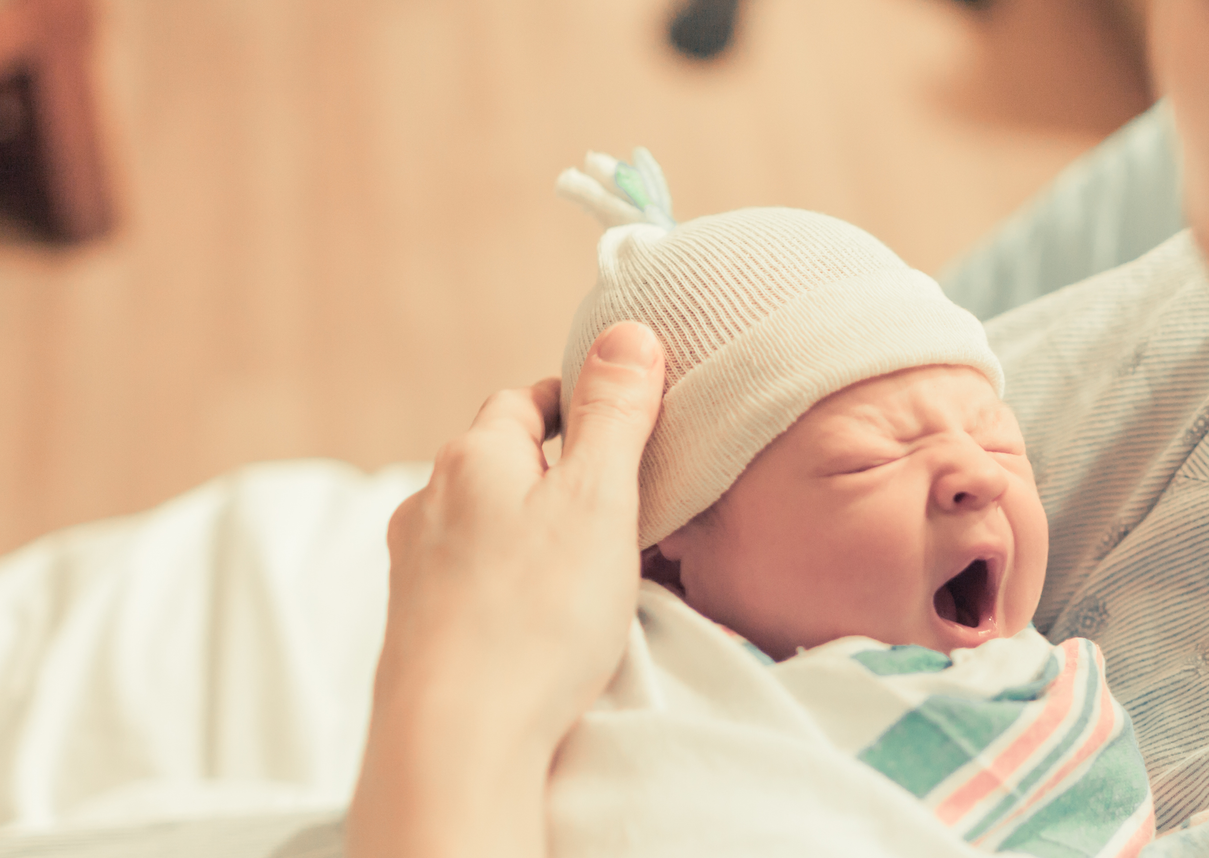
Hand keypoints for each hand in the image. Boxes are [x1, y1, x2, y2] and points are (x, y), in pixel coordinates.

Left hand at [349, 321, 664, 857]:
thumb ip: (615, 415)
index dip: (572, 403)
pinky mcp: (417, 626)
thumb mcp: (599, 499)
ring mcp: (416, 567)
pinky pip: (469, 579)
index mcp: (474, 456)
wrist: (458, 735)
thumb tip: (626, 333)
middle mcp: (430, 501)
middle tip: (611, 489)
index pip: (523, 400)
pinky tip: (537, 613)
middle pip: (497, 461)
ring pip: (480, 522)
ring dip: (525, 527)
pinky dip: (505, 580)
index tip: (615, 418)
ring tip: (581, 558)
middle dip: (549, 467)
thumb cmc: (535, 615)